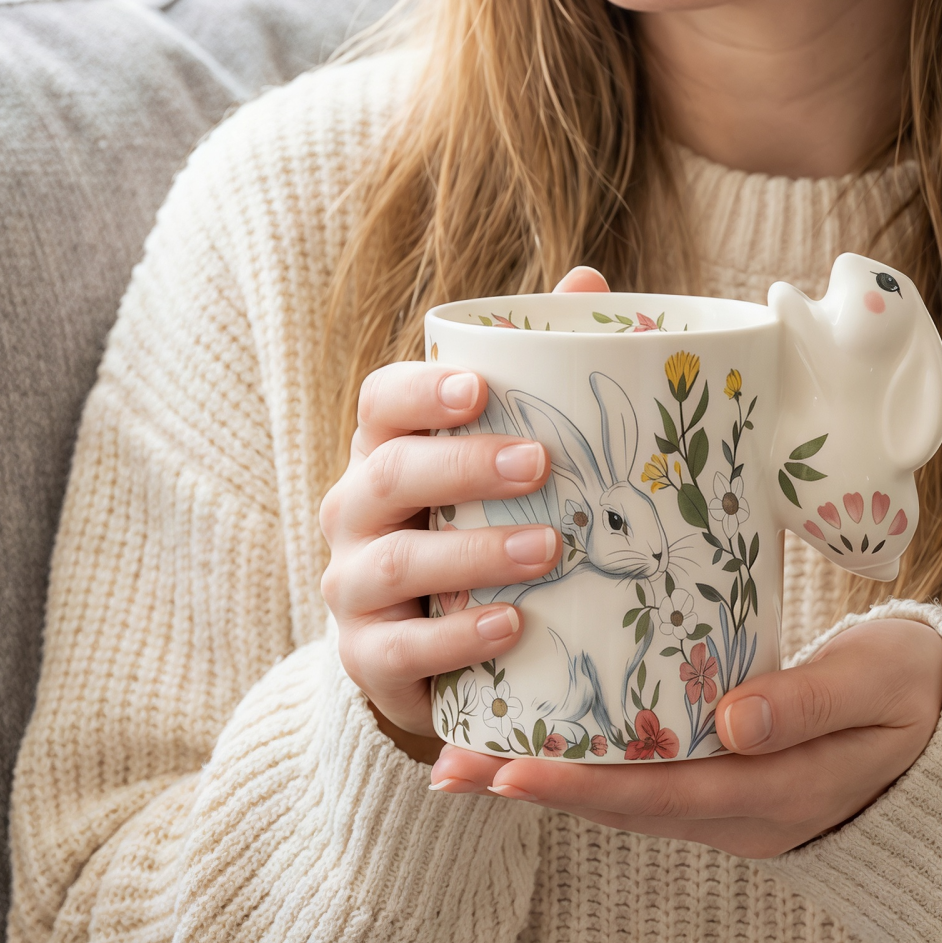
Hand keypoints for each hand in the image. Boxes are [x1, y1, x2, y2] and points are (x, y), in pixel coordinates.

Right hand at [320, 266, 609, 760]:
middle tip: (541, 464)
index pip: (380, 403)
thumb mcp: (505, 459)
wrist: (440, 651)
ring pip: (392, 562)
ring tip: (549, 548)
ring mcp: (351, 588)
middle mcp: (353, 512)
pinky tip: (511, 627)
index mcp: (386, 451)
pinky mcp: (367, 659)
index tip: (481, 387)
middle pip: (387, 474)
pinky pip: (399, 649)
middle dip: (463, 466)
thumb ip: (538, 373)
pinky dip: (455, 639)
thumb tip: (590, 282)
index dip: (423, 390)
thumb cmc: (480, 531)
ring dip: (472, 554)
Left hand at [428, 616, 941, 856]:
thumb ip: (812, 702)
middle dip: (535, 787)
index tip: (507, 768)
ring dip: (546, 779)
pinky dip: (585, 763)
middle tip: (448, 768)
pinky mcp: (725, 782)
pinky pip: (644, 780)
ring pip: (624, 797)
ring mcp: (733, 806)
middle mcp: (743, 814)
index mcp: (780, 795)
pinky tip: (537, 737)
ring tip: (464, 759)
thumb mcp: (881, 685)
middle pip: (623, 806)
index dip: (581, 785)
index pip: (663, 797)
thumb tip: (732, 722)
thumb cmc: (918, 693)